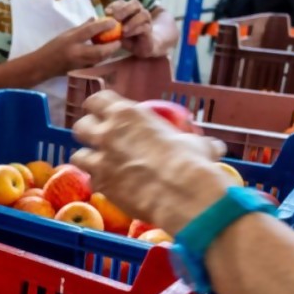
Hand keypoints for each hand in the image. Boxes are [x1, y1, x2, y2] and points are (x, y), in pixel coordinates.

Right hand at [33, 19, 125, 78]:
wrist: (43, 66)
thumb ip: (81, 27)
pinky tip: (104, 53)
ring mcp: (79, 64)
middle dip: (112, 46)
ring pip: (99, 59)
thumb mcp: (65, 34)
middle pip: (100, 50)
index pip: (90, 31)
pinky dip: (102, 58)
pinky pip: (95, 63)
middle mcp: (76, 53)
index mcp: (71, 40)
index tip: (113, 22)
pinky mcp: (80, 71)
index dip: (103, 26)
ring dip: (109, 52)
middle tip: (119, 40)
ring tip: (114, 45)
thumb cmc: (52, 48)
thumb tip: (95, 19)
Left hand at [70, 90, 228, 233]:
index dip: (97, 107)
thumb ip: (197, 143)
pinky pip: (90, 180)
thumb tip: (216, 148)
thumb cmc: (191, 161)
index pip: (97, 100)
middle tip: (98, 140)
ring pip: (78, 154)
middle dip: (87, 132)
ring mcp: (101, 159)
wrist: (181, 193)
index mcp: (128, 114)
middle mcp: (108, 133)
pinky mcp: (100, 184)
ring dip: (88, 159)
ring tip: (100, 165)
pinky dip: (98, 182)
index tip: (102, 113)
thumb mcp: (196, 144)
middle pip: (80, 126)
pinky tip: (110, 185)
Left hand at [105, 0, 157, 56]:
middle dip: (124, 10)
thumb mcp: (114, 32)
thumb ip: (108, 26)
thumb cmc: (126, 38)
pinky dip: (134, 30)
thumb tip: (95, 22)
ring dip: (131, 21)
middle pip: (135, 4)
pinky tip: (127, 35)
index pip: (122, 2)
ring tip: (122, 29)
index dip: (114, 5)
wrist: (141, 48)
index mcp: (129, 9)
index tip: (106, 12)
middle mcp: (139, 12)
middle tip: (115, 18)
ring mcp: (146, 20)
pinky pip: (144, 27)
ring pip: (143, 14)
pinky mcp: (149, 30)